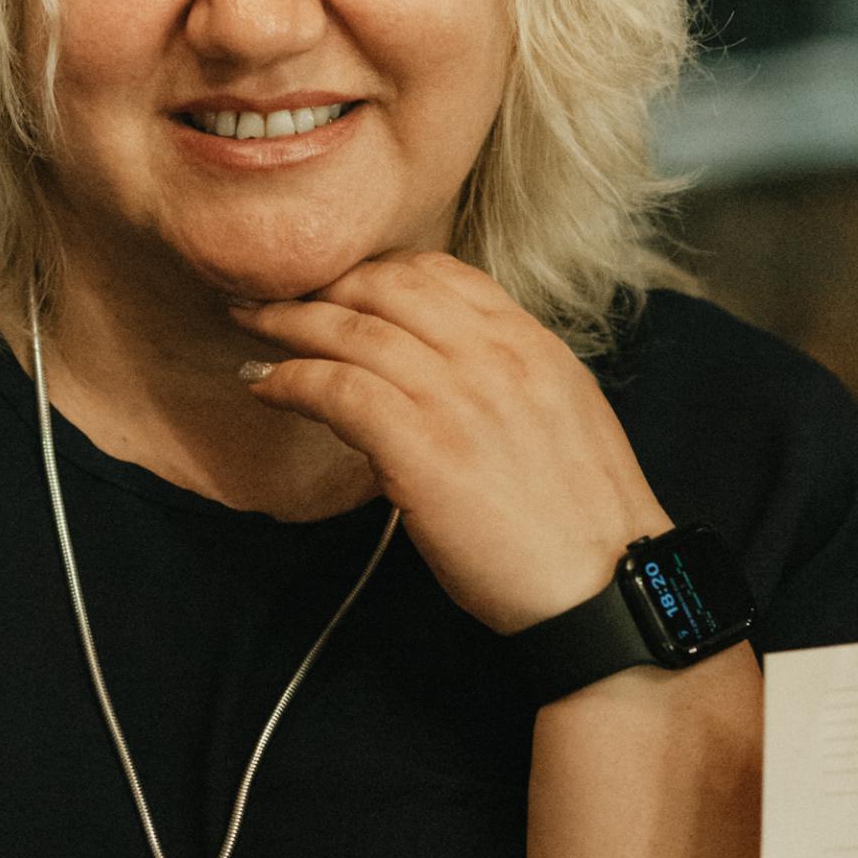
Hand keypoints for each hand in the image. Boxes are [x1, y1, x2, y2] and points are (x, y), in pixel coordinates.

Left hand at [233, 251, 669, 634]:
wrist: (607, 586)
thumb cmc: (582, 521)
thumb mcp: (561, 417)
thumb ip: (507, 379)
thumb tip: (449, 370)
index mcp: (531, 344)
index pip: (440, 272)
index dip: (374, 270)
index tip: (336, 284)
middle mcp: (495, 356)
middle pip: (386, 288)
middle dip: (321, 286)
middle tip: (272, 296)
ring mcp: (458, 398)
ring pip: (353, 331)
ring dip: (289, 325)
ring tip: (250, 328)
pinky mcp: (421, 448)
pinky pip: (338, 389)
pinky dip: (292, 380)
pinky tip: (266, 386)